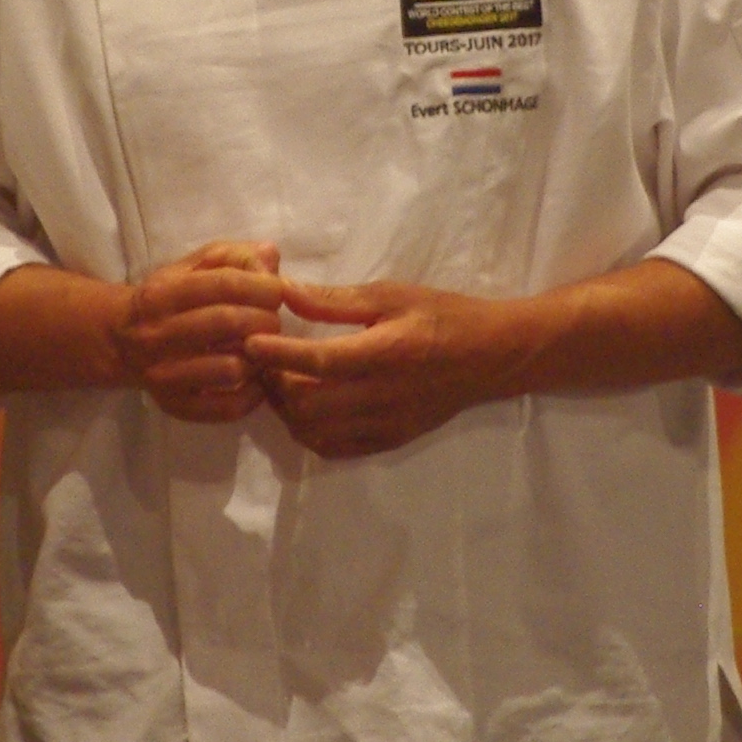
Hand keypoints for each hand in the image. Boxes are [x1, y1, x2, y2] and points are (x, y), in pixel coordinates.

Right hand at [114, 240, 287, 423]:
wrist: (119, 341)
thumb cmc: (167, 298)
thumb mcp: (190, 267)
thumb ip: (231, 257)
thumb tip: (270, 257)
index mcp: (163, 293)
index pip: (224, 284)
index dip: (262, 286)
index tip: (276, 291)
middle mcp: (158, 335)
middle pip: (228, 323)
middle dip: (265, 319)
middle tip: (272, 320)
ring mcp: (164, 375)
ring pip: (230, 369)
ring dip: (259, 358)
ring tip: (261, 349)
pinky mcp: (176, 406)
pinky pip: (226, 408)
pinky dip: (253, 395)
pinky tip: (256, 379)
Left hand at [242, 280, 525, 459]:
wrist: (492, 356)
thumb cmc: (443, 315)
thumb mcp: (392, 295)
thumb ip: (336, 300)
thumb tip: (286, 292)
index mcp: (386, 353)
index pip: (317, 361)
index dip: (276, 354)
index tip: (249, 340)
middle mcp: (383, 396)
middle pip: (307, 403)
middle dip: (275, 382)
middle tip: (264, 360)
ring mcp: (385, 425)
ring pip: (314, 431)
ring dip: (287, 409)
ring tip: (282, 381)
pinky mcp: (388, 441)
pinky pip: (333, 448)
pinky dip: (307, 431)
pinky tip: (305, 406)